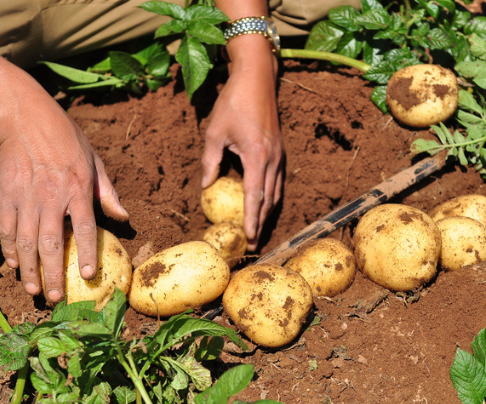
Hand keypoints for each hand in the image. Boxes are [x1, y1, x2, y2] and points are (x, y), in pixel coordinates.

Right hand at [0, 50, 127, 302]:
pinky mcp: (7, 195)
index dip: (85, 254)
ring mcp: (26, 198)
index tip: (88, 276)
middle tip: (56, 296)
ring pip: (26, 241)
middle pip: (50, 243)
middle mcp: (52, 197)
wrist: (26, 118)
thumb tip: (124, 218)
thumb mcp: (95, 162)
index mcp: (78, 189)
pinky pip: (7, 227)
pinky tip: (16, 264)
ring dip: (29, 268)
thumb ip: (108, 193)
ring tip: (34, 289)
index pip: (84, 228)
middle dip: (53, 273)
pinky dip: (10, 248)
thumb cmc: (67, 140)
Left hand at [201, 36, 283, 250]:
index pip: (255, 197)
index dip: (252, 220)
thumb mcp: (214, 131)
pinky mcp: (280, 151)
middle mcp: (273, 160)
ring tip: (258, 229)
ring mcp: (279, 156)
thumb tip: (205, 186)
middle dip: (262, 223)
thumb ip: (210, 161)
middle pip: (269, 200)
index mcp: (257, 157)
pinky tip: (263, 204)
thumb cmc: (233, 103)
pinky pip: (277, 180)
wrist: (257, 79)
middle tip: (254, 243)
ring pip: (276, 192)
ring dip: (267, 212)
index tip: (249, 238)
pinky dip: (270, 197)